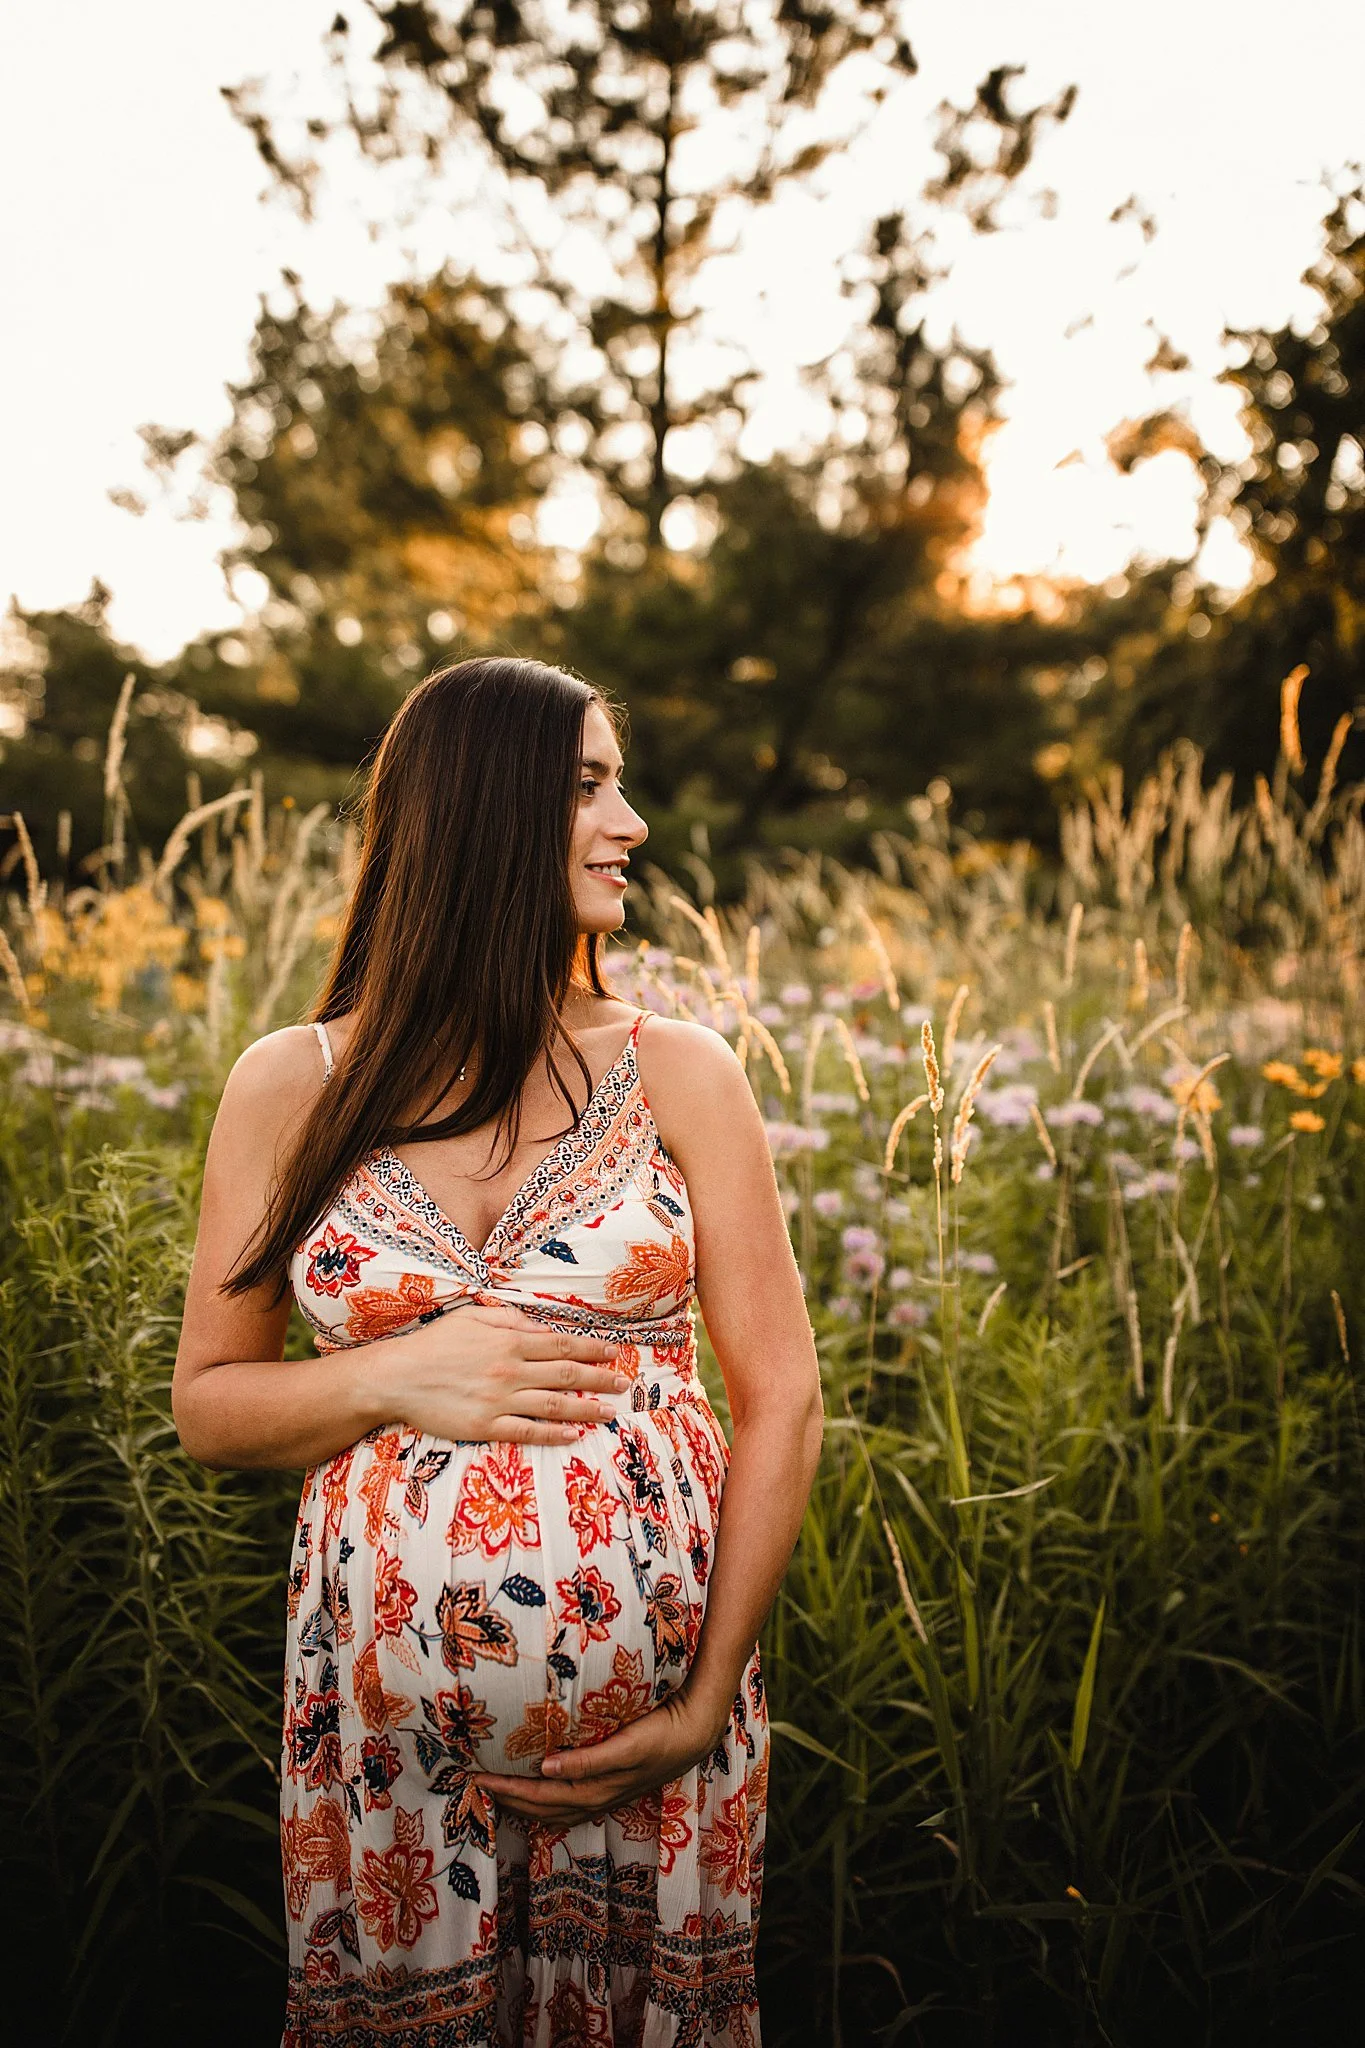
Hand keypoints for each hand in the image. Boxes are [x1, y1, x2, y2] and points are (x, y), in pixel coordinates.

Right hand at [360, 1303, 630, 1444]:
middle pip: (566, 1374)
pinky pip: (526, 1431)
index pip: (562, 1344)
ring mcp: (499, 1401)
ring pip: (554, 1405)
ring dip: (586, 1409)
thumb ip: (510, 1320)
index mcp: (509, 1341)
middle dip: (600, 1378)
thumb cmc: (434, 1343)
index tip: (614, 1352)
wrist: (397, 1377)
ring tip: (609, 1413)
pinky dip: (553, 1435)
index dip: (593, 1348)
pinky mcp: (485, 1426)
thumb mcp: (473, 1317)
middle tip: (623, 1384)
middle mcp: (510, 1370)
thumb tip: (542, 1328)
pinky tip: (573, 1436)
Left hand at [474, 1685, 728, 1829]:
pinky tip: (542, 1792)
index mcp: (595, 1790)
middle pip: (542, 1809)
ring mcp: (605, 1796)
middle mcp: (597, 1799)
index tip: (478, 1779)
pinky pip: (570, 1806)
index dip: (508, 1790)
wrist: (696, 1733)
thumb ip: (587, 1761)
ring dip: (525, 1806)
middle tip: (476, 1786)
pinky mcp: (613, 1787)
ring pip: (555, 1812)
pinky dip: (548, 1805)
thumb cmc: (661, 1735)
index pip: (540, 1796)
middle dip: (508, 1800)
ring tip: (500, 1796)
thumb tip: (545, 1767)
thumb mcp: (626, 1746)